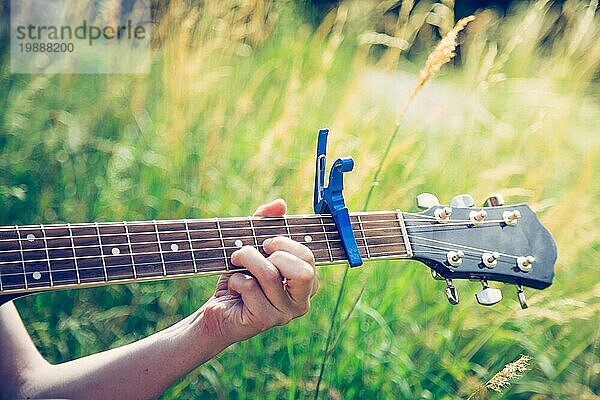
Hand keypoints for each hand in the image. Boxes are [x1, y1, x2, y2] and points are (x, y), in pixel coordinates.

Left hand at [194, 199, 317, 346]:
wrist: (218, 311)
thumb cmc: (240, 278)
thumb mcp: (254, 247)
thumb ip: (266, 223)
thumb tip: (280, 204)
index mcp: (306, 285)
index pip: (308, 258)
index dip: (285, 243)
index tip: (266, 243)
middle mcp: (300, 302)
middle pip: (302, 271)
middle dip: (274, 254)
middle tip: (255, 253)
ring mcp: (283, 314)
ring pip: (269, 274)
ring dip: (245, 260)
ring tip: (235, 262)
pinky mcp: (263, 321)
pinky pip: (250, 287)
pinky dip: (235, 279)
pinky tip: (232, 288)